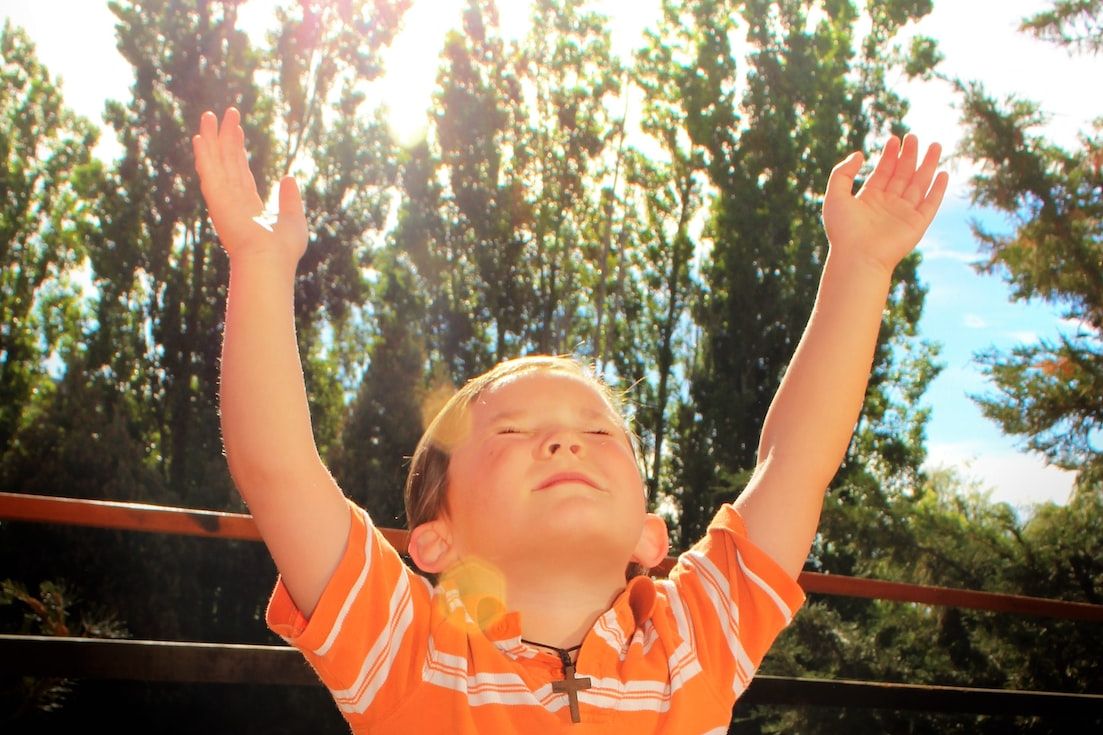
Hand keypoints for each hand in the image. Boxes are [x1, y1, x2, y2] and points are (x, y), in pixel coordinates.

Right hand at [192, 107, 306, 263]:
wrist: (270, 260)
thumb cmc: (283, 248)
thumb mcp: (293, 218)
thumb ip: (289, 198)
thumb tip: (288, 177)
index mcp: (248, 206)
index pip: (240, 171)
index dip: (237, 149)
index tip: (237, 129)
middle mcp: (233, 200)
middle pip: (226, 161)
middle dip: (224, 137)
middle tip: (224, 113)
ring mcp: (223, 198)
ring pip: (216, 161)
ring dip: (211, 138)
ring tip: (209, 115)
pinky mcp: (217, 198)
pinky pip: (209, 170)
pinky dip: (204, 154)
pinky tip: (200, 137)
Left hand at [822, 133, 948, 272]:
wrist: (857, 257)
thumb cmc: (843, 230)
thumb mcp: (835, 196)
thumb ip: (842, 173)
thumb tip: (859, 154)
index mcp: (869, 199)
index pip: (883, 172)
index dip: (889, 155)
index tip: (893, 138)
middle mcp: (888, 205)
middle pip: (902, 175)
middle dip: (909, 155)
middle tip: (913, 136)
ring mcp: (903, 214)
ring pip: (919, 184)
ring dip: (927, 165)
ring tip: (935, 145)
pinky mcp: (917, 224)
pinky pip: (931, 203)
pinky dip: (938, 189)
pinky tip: (942, 173)